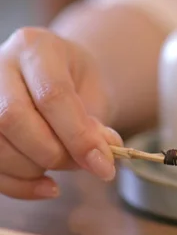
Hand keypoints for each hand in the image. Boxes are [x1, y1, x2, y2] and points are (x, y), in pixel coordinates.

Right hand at [0, 27, 122, 199]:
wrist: (58, 77)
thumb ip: (95, 125)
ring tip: (65, 167)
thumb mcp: (96, 95)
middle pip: (13, 119)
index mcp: (37, 47)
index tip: (104, 165)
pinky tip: (46, 186)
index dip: (78, 137)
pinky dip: (19, 186)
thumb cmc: (78, 85)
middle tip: (82, 164)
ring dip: (34, 171)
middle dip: (53, 154)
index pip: (52, 95)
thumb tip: (99, 157)